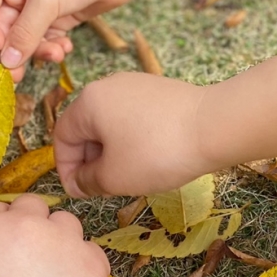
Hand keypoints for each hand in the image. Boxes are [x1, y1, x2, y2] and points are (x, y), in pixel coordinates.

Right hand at [0, 0, 160, 79]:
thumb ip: (25, 32)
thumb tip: (7, 62)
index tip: (0, 49)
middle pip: (6, 29)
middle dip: (14, 51)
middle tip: (18, 75)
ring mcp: (43, 5)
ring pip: (29, 38)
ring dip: (38, 51)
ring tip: (55, 54)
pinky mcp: (64, 15)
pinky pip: (50, 38)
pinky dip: (54, 47)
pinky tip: (65, 48)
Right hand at [0, 197, 108, 276]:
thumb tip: (6, 252)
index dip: (3, 229)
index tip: (7, 250)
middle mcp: (24, 221)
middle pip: (33, 206)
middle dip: (34, 228)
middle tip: (33, 264)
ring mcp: (62, 238)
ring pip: (66, 223)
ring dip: (62, 242)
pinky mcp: (93, 260)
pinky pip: (92, 252)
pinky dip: (85, 267)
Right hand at [53, 73, 208, 197]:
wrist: (214, 126)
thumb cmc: (156, 153)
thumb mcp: (114, 177)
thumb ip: (87, 181)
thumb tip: (79, 182)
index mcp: (88, 101)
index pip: (62, 137)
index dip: (66, 169)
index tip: (81, 193)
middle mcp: (108, 85)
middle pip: (86, 127)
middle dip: (91, 161)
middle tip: (105, 188)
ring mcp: (136, 84)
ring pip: (111, 123)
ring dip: (112, 152)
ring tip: (130, 176)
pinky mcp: (159, 90)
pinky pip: (134, 117)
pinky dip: (133, 139)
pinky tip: (151, 158)